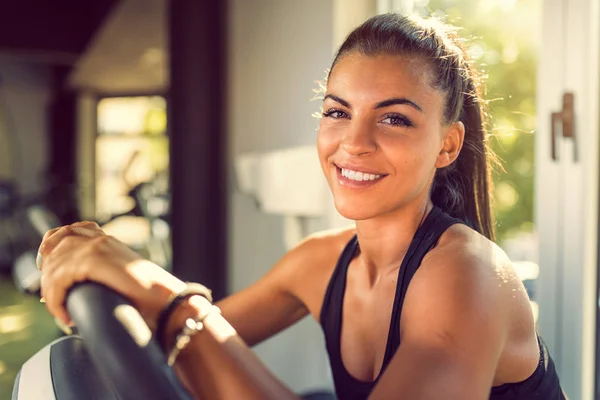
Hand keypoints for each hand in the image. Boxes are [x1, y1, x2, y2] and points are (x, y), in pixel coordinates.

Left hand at [38, 221, 185, 327]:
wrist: (167, 301)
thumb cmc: (150, 297)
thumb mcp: (118, 278)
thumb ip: (101, 275)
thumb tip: (77, 291)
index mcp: (105, 240)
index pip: (64, 233)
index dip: (49, 250)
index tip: (47, 274)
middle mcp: (99, 239)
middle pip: (54, 249)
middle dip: (48, 278)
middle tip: (56, 302)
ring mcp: (97, 247)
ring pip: (55, 265)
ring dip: (52, 292)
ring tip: (61, 311)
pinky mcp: (94, 260)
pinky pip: (60, 278)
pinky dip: (56, 299)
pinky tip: (65, 314)